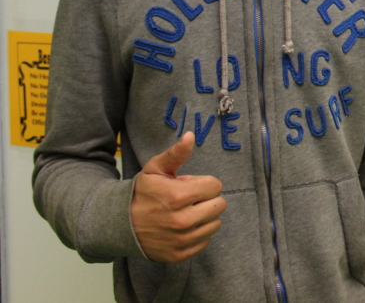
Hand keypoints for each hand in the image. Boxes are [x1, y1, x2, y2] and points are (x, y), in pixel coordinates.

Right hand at [130, 131, 225, 262]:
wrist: (118, 224)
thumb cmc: (141, 193)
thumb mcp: (155, 169)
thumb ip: (176, 153)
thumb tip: (190, 136)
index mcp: (179, 196)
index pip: (216, 186)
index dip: (204, 183)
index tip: (190, 186)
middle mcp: (182, 220)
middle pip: (220, 205)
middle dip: (207, 199)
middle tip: (190, 199)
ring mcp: (181, 239)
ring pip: (215, 224)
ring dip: (205, 216)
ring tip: (187, 212)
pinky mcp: (179, 254)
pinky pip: (206, 241)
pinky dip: (198, 234)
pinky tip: (183, 227)